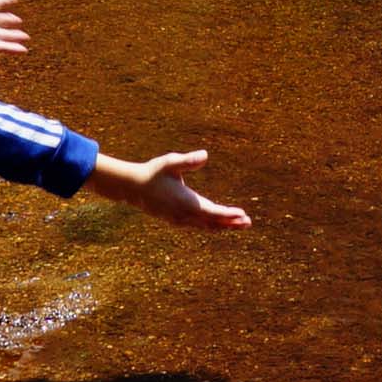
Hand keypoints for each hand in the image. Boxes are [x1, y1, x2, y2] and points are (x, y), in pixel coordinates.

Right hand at [88, 148, 251, 231]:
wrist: (133, 187)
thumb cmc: (153, 172)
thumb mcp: (170, 163)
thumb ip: (188, 160)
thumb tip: (205, 155)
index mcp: (185, 202)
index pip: (211, 211)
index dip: (227, 215)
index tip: (242, 215)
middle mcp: (183, 214)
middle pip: (211, 223)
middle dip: (231, 223)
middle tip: (249, 223)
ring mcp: (179, 220)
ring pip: (205, 226)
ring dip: (223, 226)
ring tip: (240, 224)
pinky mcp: (175, 220)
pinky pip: (198, 226)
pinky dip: (210, 226)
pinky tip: (218, 224)